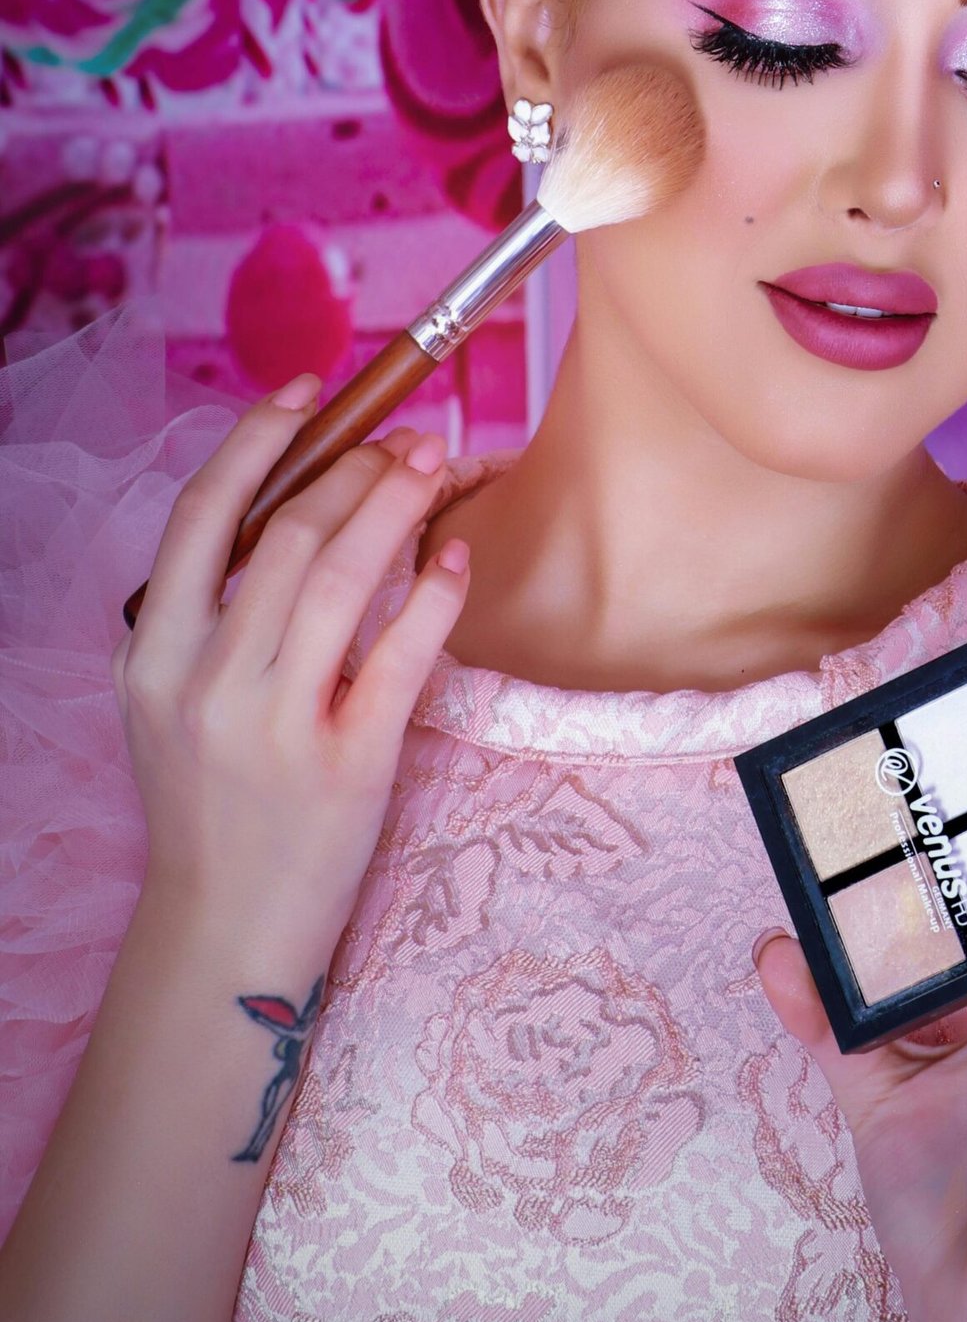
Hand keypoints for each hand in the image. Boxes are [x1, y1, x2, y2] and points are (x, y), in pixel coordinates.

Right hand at [112, 376, 469, 958]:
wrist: (225, 931)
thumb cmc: (208, 803)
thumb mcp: (169, 704)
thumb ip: (204, 616)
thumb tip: (277, 505)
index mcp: (156, 657)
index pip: (202, 517)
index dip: (257, 440)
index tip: (308, 390)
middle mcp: (209, 681)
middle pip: (288, 534)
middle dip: (354, 467)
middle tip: (404, 438)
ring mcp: (278, 723)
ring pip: (344, 576)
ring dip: (396, 504)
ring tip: (433, 465)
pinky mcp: (350, 762)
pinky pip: (402, 653)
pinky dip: (433, 593)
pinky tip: (454, 557)